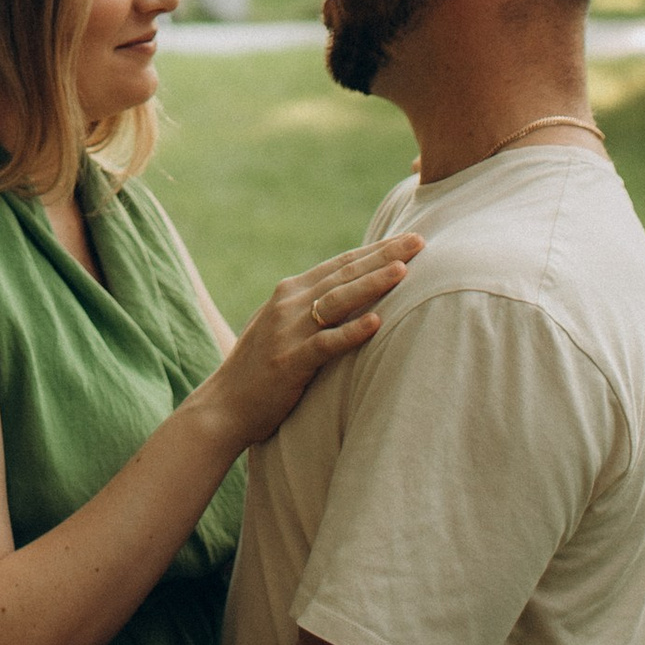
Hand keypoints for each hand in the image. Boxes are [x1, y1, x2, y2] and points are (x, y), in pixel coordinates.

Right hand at [200, 232, 422, 452]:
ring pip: (338, 300)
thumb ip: (309, 308)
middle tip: (419, 240)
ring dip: (372, 284)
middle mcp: (289, 303)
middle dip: (384, 256)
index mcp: (290, 291)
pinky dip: (351, 332)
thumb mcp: (282, 326)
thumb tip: (347, 296)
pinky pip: (326, 343)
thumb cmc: (259, 369)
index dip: (376, 250)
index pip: (341, 263)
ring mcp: (288, 330)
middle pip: (344, 274)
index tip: (409, 239)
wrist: (224, 405)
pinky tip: (376, 322)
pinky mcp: (290, 361)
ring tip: (403, 272)